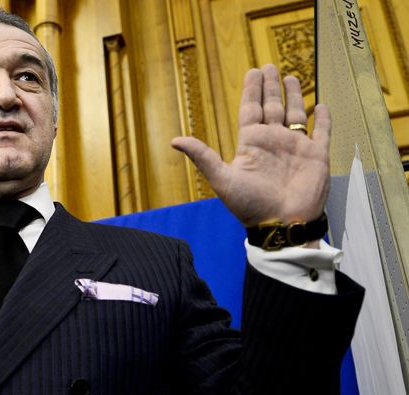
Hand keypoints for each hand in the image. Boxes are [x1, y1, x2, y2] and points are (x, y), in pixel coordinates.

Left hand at [171, 64, 329, 226]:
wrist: (281, 224)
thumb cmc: (250, 206)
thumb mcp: (222, 179)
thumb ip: (203, 156)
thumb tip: (174, 140)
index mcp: (251, 144)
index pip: (250, 110)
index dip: (251, 91)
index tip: (252, 72)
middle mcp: (273, 142)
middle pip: (271, 107)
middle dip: (270, 87)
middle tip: (268, 66)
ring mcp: (295, 147)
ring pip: (295, 114)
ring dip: (293, 96)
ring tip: (290, 77)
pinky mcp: (316, 156)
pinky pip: (322, 132)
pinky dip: (324, 119)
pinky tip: (322, 106)